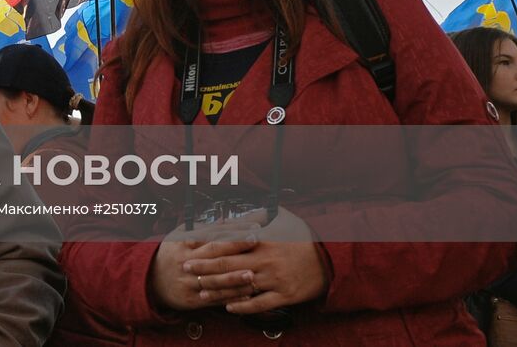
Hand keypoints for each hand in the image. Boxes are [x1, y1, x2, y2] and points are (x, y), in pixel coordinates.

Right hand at [148, 217, 260, 310]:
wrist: (151, 280)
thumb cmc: (172, 254)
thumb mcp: (180, 237)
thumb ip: (202, 229)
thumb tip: (227, 221)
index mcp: (184, 243)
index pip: (210, 234)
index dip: (230, 230)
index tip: (250, 227)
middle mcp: (186, 261)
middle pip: (213, 253)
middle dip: (235, 247)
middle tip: (254, 242)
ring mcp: (189, 281)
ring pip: (214, 279)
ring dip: (233, 277)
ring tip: (251, 274)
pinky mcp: (192, 299)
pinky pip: (214, 298)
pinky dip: (230, 297)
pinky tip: (246, 295)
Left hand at [182, 208, 329, 313]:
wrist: (330, 259)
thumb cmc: (305, 237)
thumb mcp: (284, 218)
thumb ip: (262, 215)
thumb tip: (246, 209)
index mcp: (261, 241)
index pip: (227, 246)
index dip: (206, 250)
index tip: (190, 252)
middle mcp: (264, 260)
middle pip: (227, 266)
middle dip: (204, 269)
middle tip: (186, 270)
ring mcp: (274, 279)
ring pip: (239, 286)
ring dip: (218, 290)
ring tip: (201, 292)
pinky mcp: (284, 295)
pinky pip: (259, 303)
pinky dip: (243, 307)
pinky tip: (229, 308)